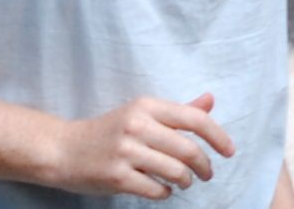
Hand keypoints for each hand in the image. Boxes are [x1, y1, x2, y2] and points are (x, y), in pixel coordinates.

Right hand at [54, 92, 235, 199]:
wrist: (64, 149)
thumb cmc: (109, 131)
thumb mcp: (141, 113)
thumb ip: (177, 111)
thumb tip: (210, 100)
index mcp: (145, 105)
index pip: (193, 118)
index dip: (217, 136)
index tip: (229, 151)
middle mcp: (136, 125)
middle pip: (188, 150)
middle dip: (205, 166)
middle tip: (207, 173)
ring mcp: (125, 152)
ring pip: (176, 172)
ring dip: (187, 181)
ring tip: (184, 181)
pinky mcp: (117, 177)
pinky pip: (157, 189)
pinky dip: (166, 192)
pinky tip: (163, 188)